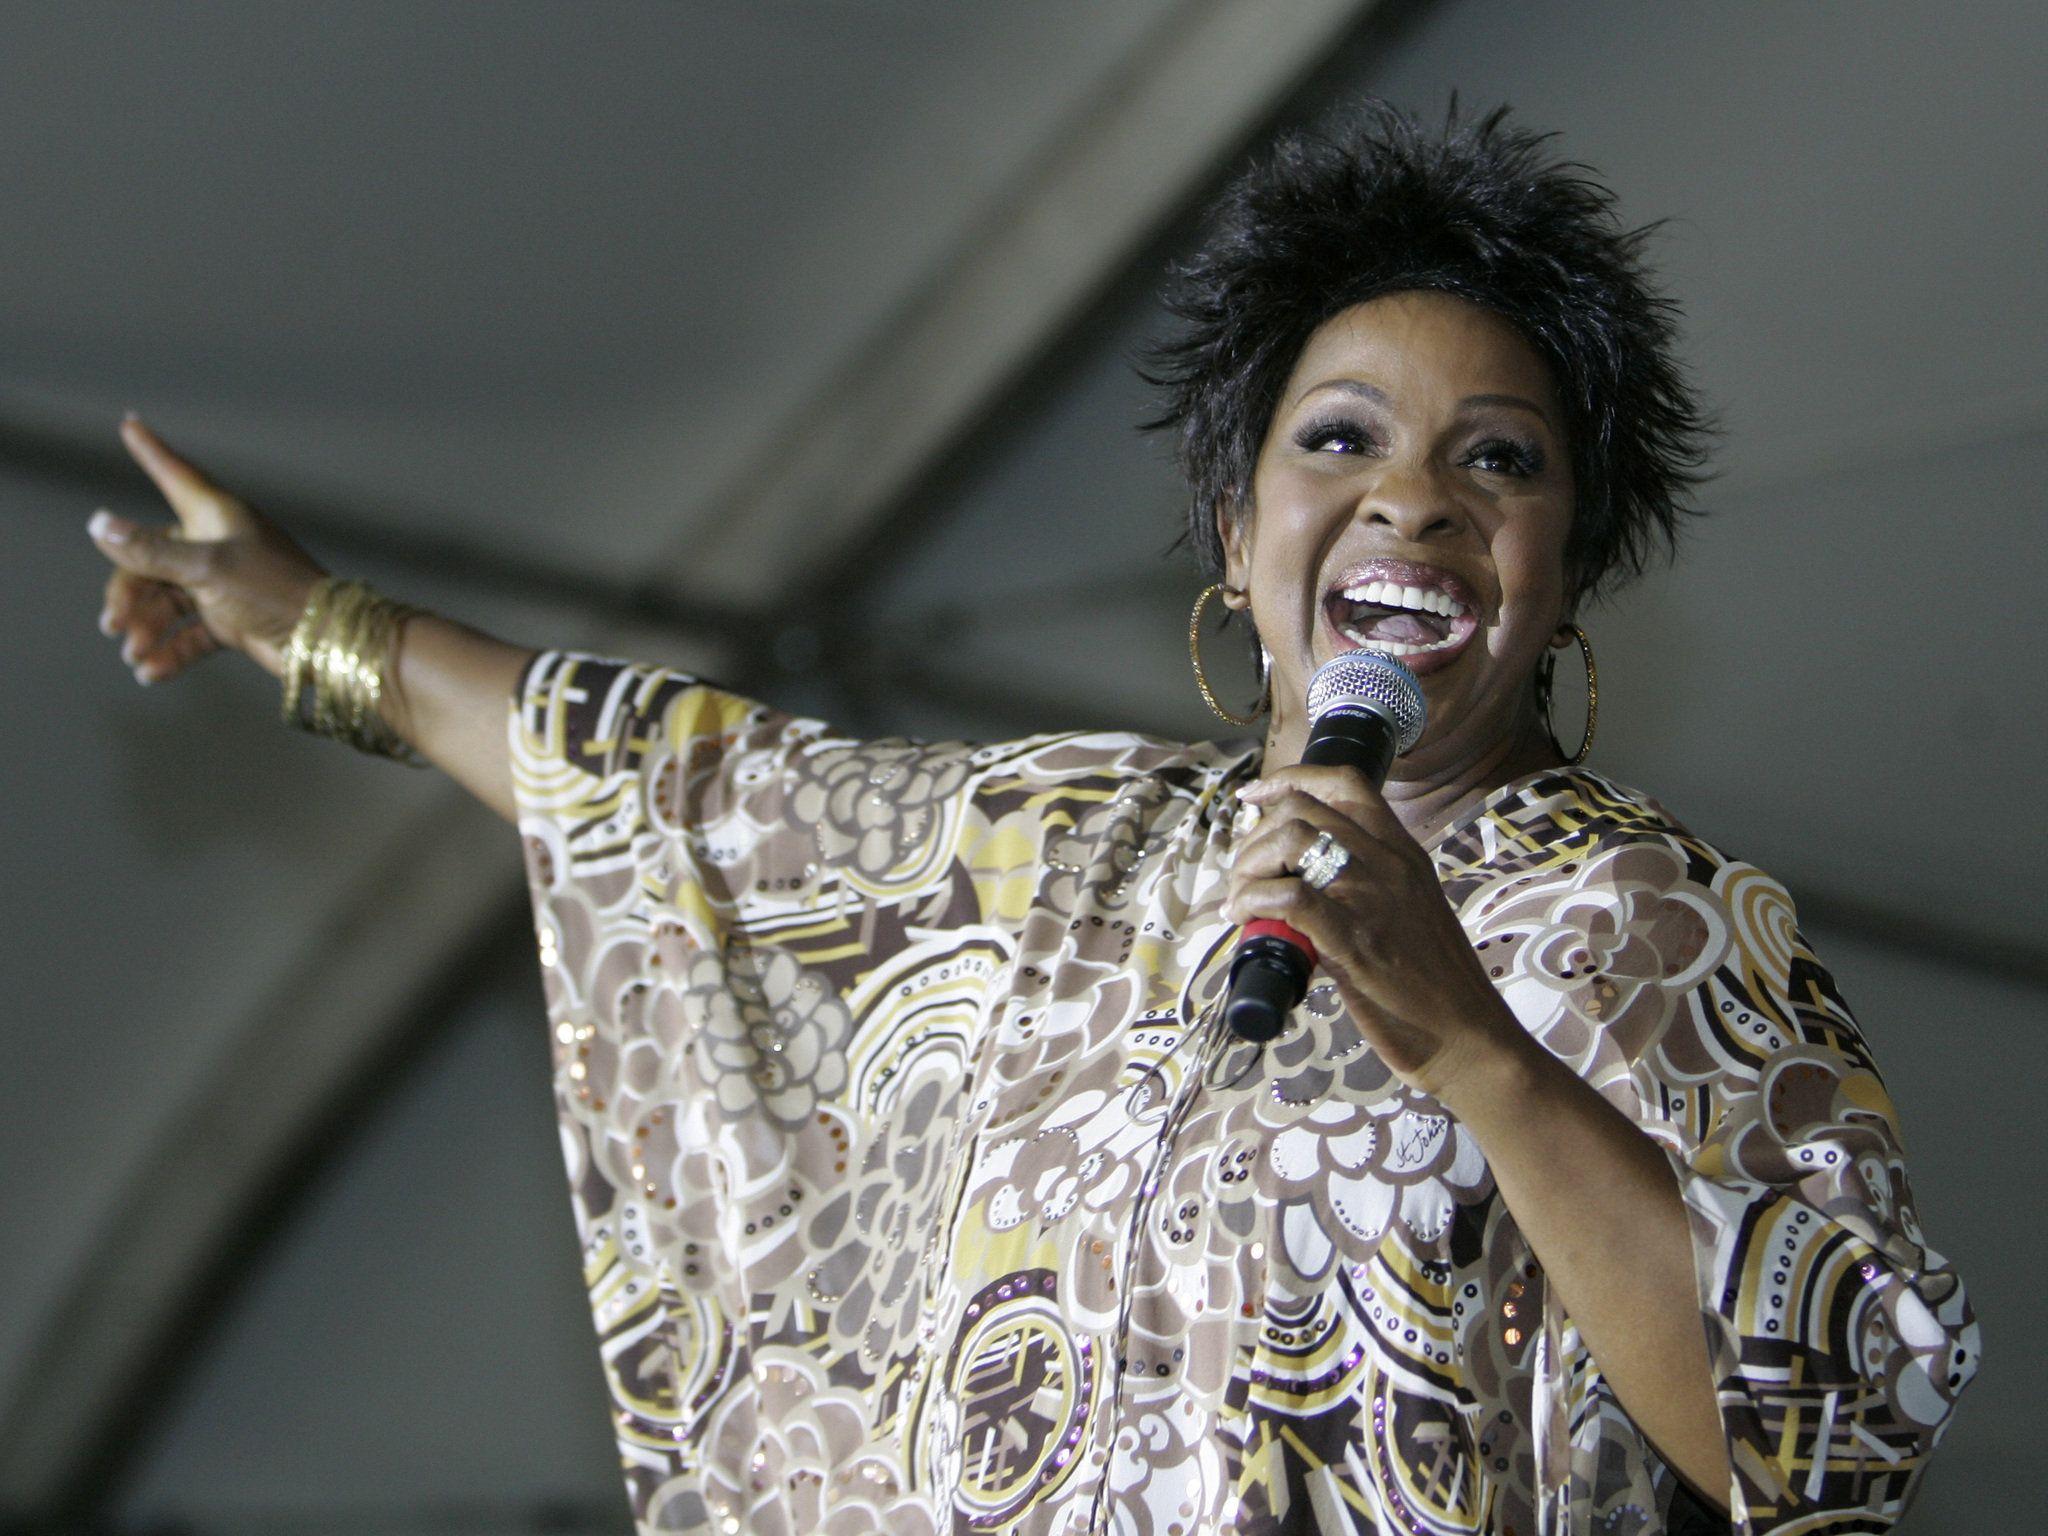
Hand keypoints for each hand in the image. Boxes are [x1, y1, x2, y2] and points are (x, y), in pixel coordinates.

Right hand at [89, 414, 326, 682]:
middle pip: (153, 557)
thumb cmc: (273, 591)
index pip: (174, 473)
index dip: (151, 449)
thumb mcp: (206, 568)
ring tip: (134, 654)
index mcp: (216, 515)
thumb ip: (150, 551)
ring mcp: (224, 583)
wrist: (324, 641)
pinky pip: (190, 633)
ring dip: (147, 627)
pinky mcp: (233, 619)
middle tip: (112, 626)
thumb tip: (99, 524)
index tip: (130, 421)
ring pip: (168, 600)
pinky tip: (150, 672)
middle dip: (129, 592)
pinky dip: (170, 651)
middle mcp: (217, 544)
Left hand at [1223, 765, 1517, 1099]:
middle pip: (1302, 809)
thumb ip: (1370, 886)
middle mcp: (1388, 862)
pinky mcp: (1353, 941)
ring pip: (1291, 840)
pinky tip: (1248, 919)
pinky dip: (1254, 900)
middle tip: (1245, 876)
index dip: (1289, 779)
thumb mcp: (1411, 910)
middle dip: (1256, 836)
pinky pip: (1289, 897)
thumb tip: (1308, 884)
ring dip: (1249, 866)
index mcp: (1403, 852)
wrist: (1470, 1036)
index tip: (1255, 797)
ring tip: (1242, 901)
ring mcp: (1371, 898)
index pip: (1345, 783)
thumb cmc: (1438, 984)